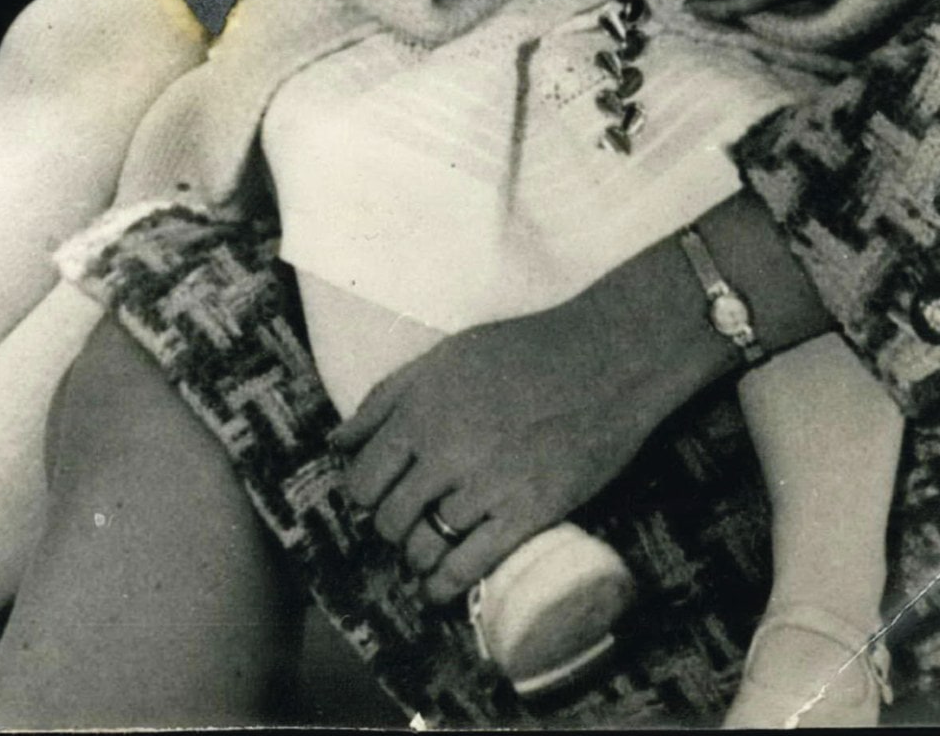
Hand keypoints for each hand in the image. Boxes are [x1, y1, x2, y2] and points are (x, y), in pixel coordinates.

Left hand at [333, 278, 710, 605]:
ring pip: (425, 545)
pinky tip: (440, 588)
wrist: (602, 361)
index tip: (374, 500)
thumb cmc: (521, 351)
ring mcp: (486, 484)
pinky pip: (469, 566)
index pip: (362, 478)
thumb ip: (385, 399)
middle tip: (403, 526)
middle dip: (390, 528)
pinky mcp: (527, 513)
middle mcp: (444, 449)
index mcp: (419, 409)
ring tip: (425, 554)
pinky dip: (446, 585)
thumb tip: (337, 444)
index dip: (362, 496)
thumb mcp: (443, 358)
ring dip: (418, 557)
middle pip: (389, 517)